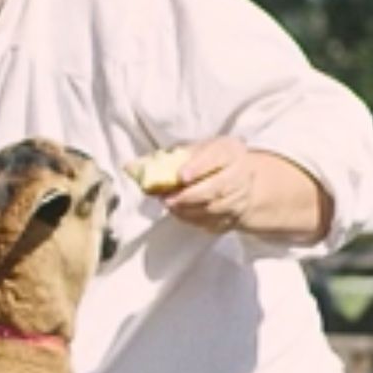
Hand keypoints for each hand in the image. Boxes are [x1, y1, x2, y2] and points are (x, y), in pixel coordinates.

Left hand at [158, 137, 331, 241]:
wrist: (238, 179)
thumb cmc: (209, 161)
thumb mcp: (193, 150)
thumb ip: (167, 158)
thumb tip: (131, 167)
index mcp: (231, 150)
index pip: (217, 157)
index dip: (199, 167)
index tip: (181, 176)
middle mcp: (241, 173)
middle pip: (217, 187)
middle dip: (190, 195)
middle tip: (168, 199)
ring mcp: (240, 197)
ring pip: (215, 208)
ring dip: (189, 209)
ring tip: (170, 206)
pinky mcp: (235, 217)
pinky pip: (213, 222)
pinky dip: (194, 219)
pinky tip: (180, 213)